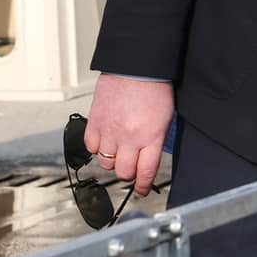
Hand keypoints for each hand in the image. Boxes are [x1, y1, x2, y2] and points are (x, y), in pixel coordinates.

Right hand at [85, 75, 174, 195]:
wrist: (135, 66)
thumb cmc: (155, 87)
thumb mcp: (165, 117)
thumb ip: (156, 139)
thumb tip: (149, 156)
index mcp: (151, 137)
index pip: (145, 172)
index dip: (143, 185)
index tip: (142, 190)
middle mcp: (129, 138)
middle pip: (123, 172)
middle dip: (128, 173)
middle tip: (130, 166)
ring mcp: (110, 131)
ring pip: (105, 162)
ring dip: (112, 160)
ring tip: (118, 149)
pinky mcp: (94, 123)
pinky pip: (91, 147)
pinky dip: (97, 147)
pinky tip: (105, 139)